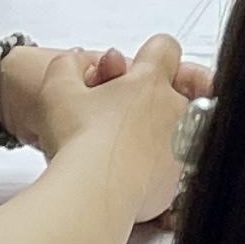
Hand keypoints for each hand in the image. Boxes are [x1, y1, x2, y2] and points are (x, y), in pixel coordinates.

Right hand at [3, 37, 213, 219]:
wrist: (92, 195)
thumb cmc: (77, 141)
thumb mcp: (57, 91)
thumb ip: (67, 66)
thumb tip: (76, 61)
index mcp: (149, 80)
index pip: (165, 48)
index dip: (151, 55)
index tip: (139, 69)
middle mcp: (175, 107)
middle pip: (185, 86)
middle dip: (165, 94)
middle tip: (138, 109)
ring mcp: (183, 142)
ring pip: (188, 124)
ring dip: (168, 129)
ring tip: (137, 144)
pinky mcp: (181, 176)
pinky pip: (180, 163)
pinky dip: (164, 166)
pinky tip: (139, 173)